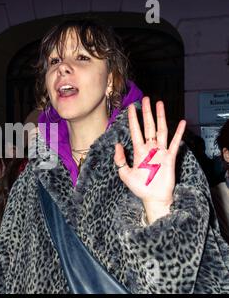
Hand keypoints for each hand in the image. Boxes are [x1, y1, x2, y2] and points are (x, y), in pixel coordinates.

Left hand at [114, 97, 185, 223]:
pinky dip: (178, 132)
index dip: (133, 119)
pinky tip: (181, 122)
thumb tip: (117, 145)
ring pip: (161, 130)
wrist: (153, 198)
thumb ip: (120, 160)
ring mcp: (160, 152)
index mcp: (138, 151)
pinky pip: (174, 143)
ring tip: (160, 103)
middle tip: (146, 99)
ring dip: (160, 117)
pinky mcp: (170, 157)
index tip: (131, 107)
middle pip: (148, 126)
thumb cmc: (139, 187)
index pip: (135, 131)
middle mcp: (150, 148)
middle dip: (147, 113)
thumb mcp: (125, 174)